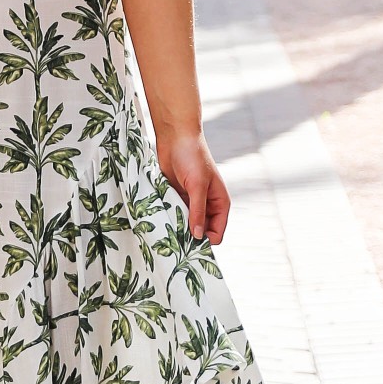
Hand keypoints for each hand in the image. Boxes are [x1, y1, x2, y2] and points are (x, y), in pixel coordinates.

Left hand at [156, 130, 228, 244]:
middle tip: (175, 242)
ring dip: (178, 228)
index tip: (190, 246)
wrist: (176, 137)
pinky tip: (162, 221)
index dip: (206, 241)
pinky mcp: (178, 197)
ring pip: (187, 224)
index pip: (217, 232)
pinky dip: (170, 218)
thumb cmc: (193, 156)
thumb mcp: (197, 185)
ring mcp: (192, 201)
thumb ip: (198, 211)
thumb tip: (198, 236)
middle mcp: (208, 204)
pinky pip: (175, 214)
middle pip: (202, 231)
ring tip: (167, 231)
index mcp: (220, 202)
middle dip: (190, 237)